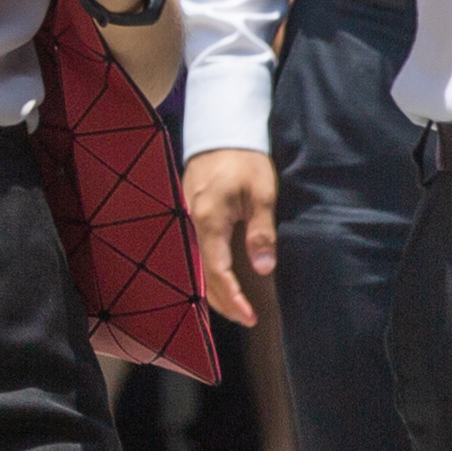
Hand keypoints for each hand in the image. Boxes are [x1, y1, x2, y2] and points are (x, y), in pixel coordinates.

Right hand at [183, 145, 276, 333]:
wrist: (222, 131)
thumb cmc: (245, 159)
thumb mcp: (261, 193)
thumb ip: (261, 231)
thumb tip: (263, 268)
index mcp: (209, 220)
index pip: (217, 271)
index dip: (233, 298)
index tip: (249, 316)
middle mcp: (193, 224)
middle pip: (204, 276)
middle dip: (224, 302)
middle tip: (247, 319)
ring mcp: (189, 221)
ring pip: (198, 266)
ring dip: (216, 291)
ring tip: (237, 308)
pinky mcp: (191, 217)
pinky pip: (198, 252)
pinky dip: (210, 273)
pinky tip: (223, 280)